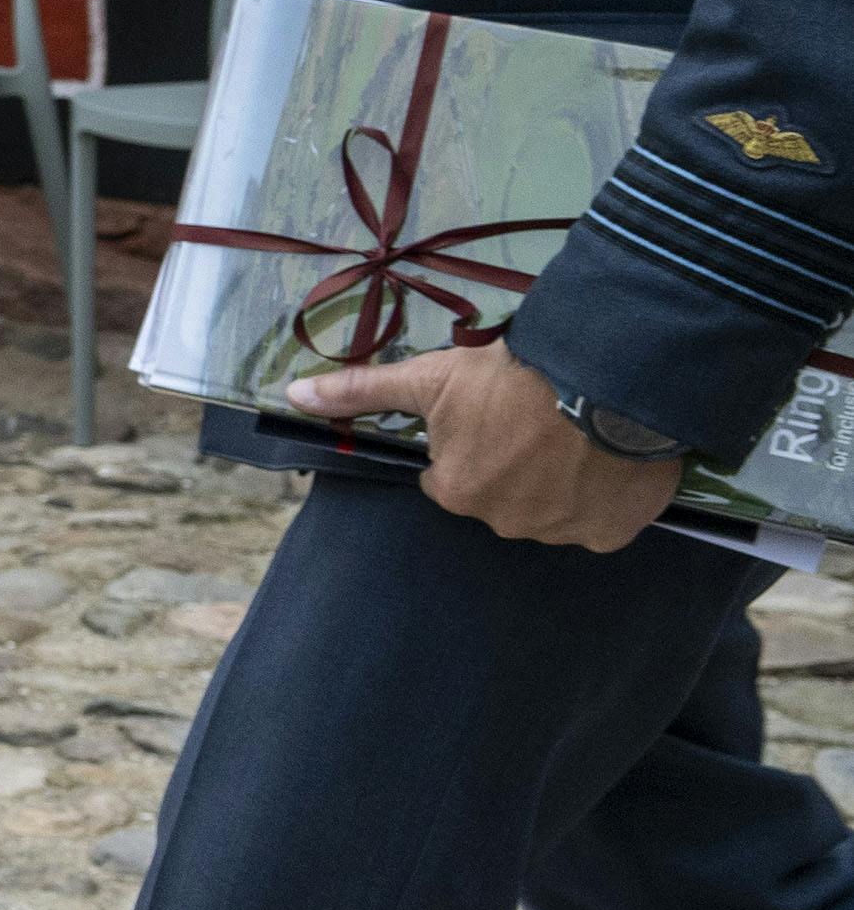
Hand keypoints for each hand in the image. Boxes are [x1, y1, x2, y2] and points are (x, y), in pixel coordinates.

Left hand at [289, 338, 678, 552]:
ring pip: (553, 508)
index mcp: (457, 493)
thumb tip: (295, 395)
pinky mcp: (614, 531)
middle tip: (535, 422)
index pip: (451, 479)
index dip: (468, 446)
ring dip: (560, 480)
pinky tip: (607, 459)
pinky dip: (604, 496)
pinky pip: (602, 520)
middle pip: (502, 495)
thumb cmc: (508, 378)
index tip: (491, 418)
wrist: (604, 379)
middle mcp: (507, 522)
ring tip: (574, 435)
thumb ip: (362, 392)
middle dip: (513, 464)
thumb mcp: (428, 378)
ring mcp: (564, 531)